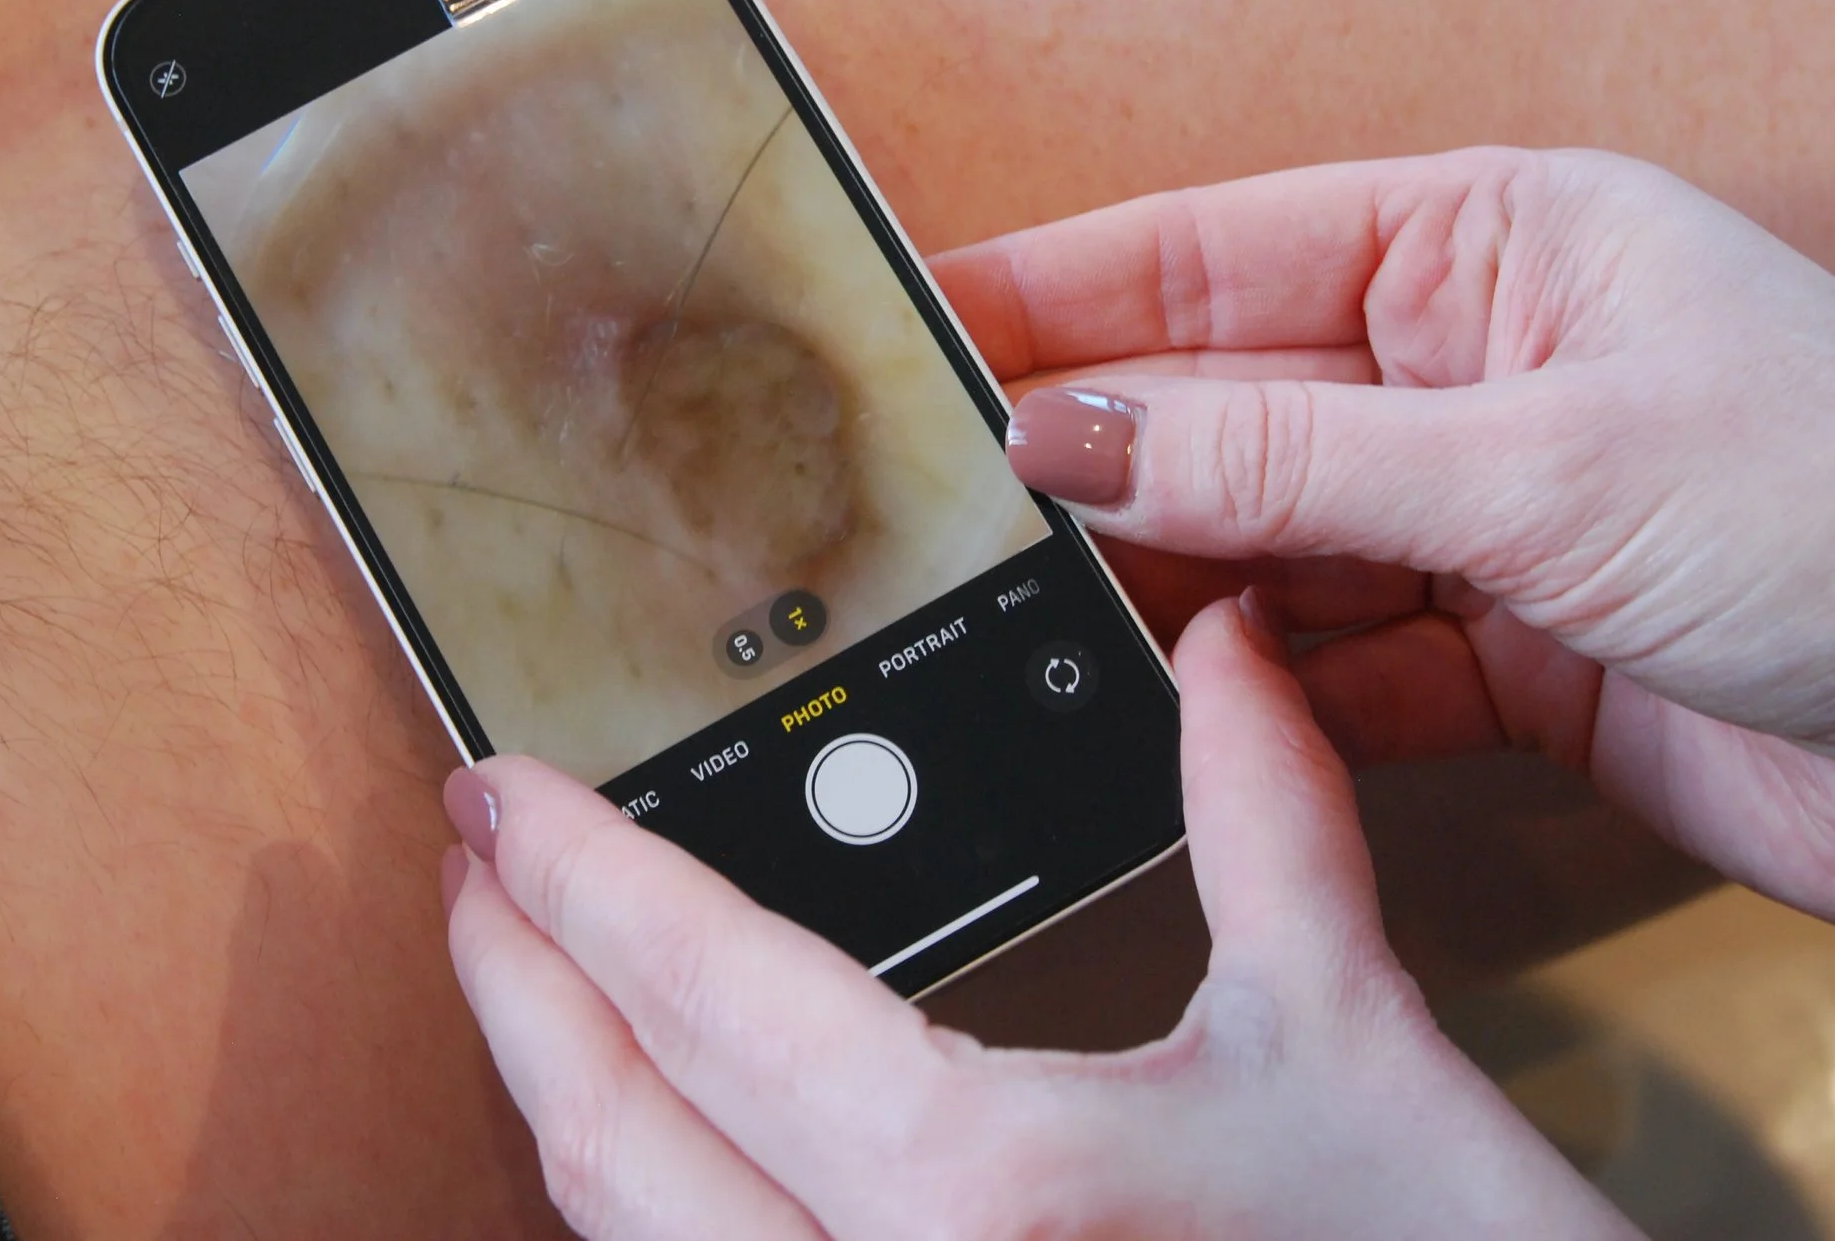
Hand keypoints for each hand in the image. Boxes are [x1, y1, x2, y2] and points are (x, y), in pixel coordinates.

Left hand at [441, 594, 1633, 1240]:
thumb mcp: (1358, 1050)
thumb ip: (1267, 822)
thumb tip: (1224, 650)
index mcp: (977, 1193)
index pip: (705, 994)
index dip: (580, 876)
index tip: (500, 793)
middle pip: (609, 1136)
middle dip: (516, 987)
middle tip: (476, 868)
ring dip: (570, 1100)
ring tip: (544, 983)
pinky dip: (653, 1213)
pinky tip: (673, 1146)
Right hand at [937, 147, 1834, 936]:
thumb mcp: (1545, 460)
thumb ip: (1290, 456)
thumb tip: (1078, 434)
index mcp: (1489, 248)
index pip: (1219, 252)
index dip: (1059, 284)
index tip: (921, 312)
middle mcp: (1468, 372)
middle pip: (1222, 400)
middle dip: (1096, 449)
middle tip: (939, 492)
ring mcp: (1479, 517)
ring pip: (1261, 541)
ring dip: (1169, 582)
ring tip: (1037, 610)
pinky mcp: (1501, 655)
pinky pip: (1331, 667)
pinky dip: (1264, 694)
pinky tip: (1197, 702)